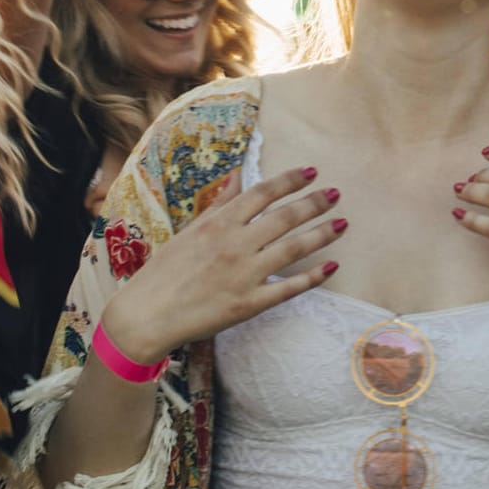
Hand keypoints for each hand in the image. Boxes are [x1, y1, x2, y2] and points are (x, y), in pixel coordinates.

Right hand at [101, 167, 345, 363]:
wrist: (145, 316)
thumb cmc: (165, 271)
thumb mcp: (190, 230)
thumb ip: (220, 203)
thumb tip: (238, 173)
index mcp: (218, 224)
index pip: (263, 193)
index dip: (290, 181)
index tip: (312, 172)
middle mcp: (235, 245)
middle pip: (284, 217)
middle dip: (314, 203)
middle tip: (336, 193)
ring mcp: (244, 275)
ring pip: (293, 248)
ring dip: (321, 233)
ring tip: (343, 222)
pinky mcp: (249, 304)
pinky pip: (288, 287)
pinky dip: (313, 276)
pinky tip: (332, 265)